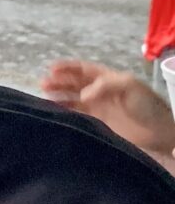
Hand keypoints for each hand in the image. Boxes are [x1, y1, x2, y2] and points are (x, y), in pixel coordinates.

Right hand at [41, 59, 174, 156]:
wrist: (161, 135)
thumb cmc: (148, 106)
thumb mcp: (131, 86)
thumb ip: (106, 85)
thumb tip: (82, 95)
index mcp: (108, 79)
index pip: (84, 70)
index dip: (68, 68)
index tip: (51, 68)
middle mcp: (100, 92)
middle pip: (75, 84)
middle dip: (59, 82)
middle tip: (42, 84)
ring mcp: (98, 109)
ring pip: (73, 100)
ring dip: (58, 97)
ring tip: (44, 97)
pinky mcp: (98, 125)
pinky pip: (77, 116)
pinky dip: (65, 114)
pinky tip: (55, 113)